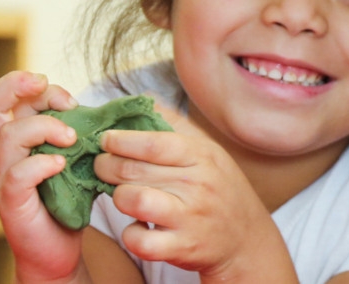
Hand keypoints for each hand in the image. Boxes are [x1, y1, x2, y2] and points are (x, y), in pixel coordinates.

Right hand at [0, 71, 88, 283]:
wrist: (59, 249)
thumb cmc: (68, 200)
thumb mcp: (73, 158)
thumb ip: (76, 133)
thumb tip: (108, 109)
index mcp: (15, 141)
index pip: (3, 98)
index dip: (27, 85)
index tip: (67, 96)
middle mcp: (2, 155)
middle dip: (20, 87)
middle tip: (62, 99)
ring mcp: (4, 178)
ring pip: (8, 136)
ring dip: (45, 127)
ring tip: (72, 138)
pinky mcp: (13, 203)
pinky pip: (17, 175)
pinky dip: (41, 163)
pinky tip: (63, 165)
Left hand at [93, 105, 294, 280]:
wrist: (246, 237)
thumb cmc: (220, 188)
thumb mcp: (209, 151)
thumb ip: (176, 125)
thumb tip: (143, 100)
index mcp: (202, 156)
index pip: (153, 143)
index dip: (121, 139)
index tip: (106, 139)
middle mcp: (198, 185)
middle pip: (133, 169)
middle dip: (106, 166)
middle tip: (101, 166)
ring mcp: (190, 218)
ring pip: (133, 200)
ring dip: (117, 197)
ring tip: (120, 193)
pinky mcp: (182, 247)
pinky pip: (139, 241)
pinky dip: (130, 234)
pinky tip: (137, 225)